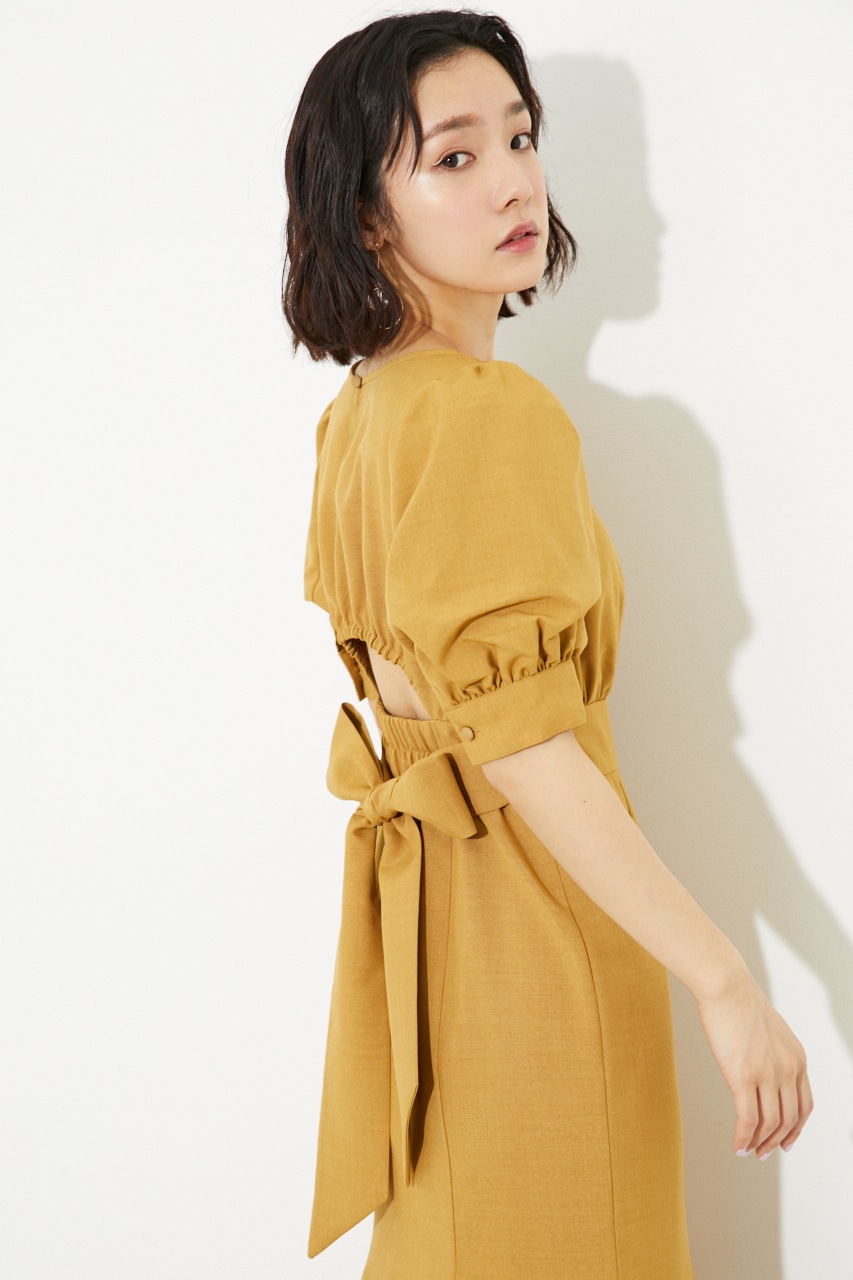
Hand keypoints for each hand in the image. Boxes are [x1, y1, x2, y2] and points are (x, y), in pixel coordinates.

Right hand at [697, 971, 813, 1158]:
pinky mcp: (743, 1077)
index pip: (805, 1105)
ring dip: (759, 1144)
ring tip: (747, 1151)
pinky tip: (737, 1146)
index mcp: (798, 1058)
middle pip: (789, 1120)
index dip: (797, 1128)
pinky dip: (743, 1138)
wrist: (726, 985)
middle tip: (764, 1152)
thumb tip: (765, 1071)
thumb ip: (776, 1053)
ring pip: (769, 1124)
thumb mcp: (771, 1030)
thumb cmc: (740, 1001)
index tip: (786, 1141)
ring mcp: (767, 1074)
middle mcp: (788, 1069)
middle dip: (777, 1141)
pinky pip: (747, 1120)